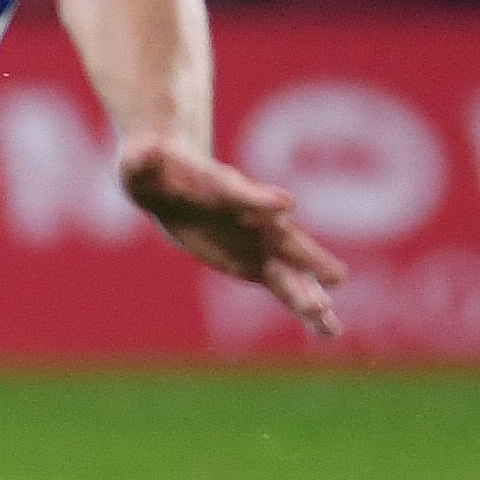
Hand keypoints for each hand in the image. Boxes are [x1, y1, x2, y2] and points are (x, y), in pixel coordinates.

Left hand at [119, 132, 347, 337]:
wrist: (167, 179)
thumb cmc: (155, 166)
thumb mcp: (142, 161)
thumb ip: (145, 159)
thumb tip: (149, 150)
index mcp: (223, 187)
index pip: (243, 193)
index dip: (259, 199)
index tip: (284, 204)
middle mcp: (252, 215)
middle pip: (281, 237)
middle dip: (306, 256)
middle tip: (336, 277)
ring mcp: (258, 242)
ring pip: (290, 271)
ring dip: (310, 294)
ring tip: (331, 323)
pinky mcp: (254, 264)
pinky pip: (284, 289)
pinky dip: (305, 308)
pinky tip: (328, 330)